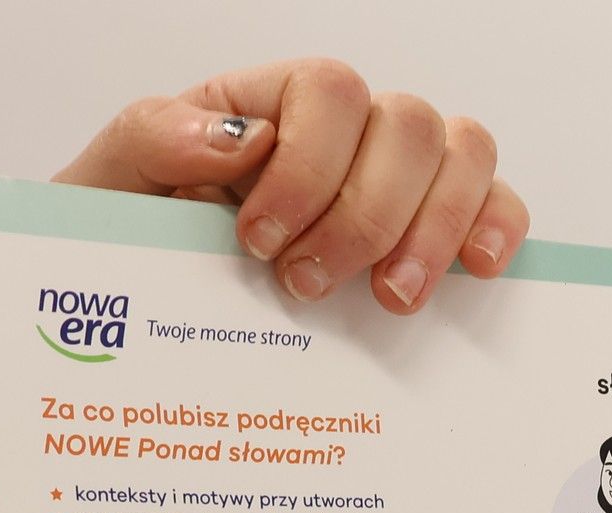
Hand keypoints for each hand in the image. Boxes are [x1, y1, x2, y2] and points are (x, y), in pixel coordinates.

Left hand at [52, 57, 528, 315]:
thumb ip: (156, 140)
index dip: (308, 168)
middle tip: (311, 285)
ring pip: (463, 156)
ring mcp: (404, 180)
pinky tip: (475, 271)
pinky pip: (499, 204)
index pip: (328, 91)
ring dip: (434, 231)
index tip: (260, 243)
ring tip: (391, 300)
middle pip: (407, 125)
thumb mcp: (112, 185)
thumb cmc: (140, 245)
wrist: (149, 322)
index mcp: (272, 105)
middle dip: (365, 215)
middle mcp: (350, 132)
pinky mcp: (443, 233)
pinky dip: (498, 228)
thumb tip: (243, 137)